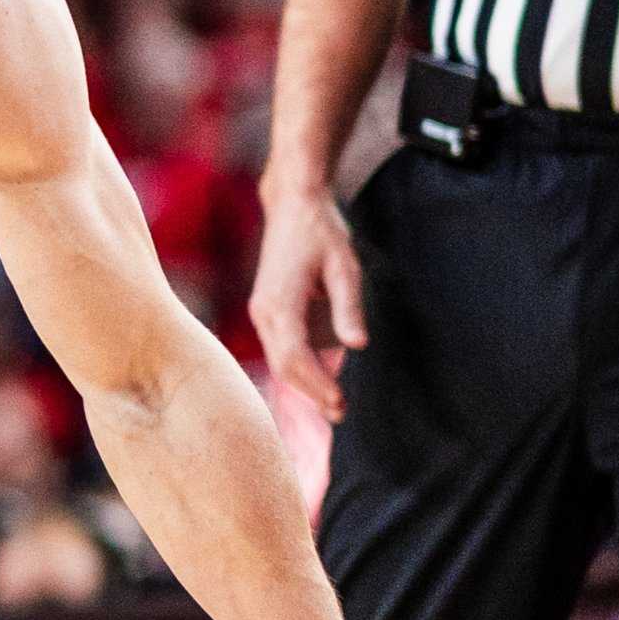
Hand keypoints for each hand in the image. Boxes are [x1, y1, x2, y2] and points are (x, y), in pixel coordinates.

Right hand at [249, 181, 366, 421]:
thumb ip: (348, 307)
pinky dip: (294, 368)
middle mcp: (264, 311)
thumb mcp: (344, 266)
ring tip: (330, 404)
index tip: (340, 403)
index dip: (317, 384)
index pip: (295, 356)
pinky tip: (314, 379)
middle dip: (310, 392)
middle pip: (283, 365)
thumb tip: (357, 345)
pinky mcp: (265, 309)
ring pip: (277, 359)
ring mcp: (261, 311)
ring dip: (302, 384)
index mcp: (281, 303)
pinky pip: (277, 348)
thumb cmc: (321, 232)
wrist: (292, 205)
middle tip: (340, 414)